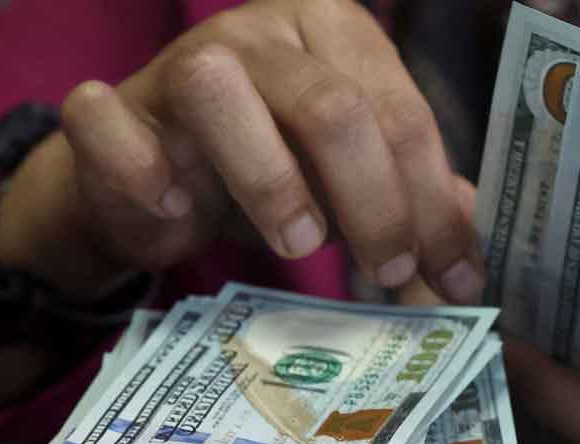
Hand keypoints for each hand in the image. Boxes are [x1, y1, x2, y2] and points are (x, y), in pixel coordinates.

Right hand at [0, 0, 481, 302]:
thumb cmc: (270, 166)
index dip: (432, 201)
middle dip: (373, 201)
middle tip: (389, 272)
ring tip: (299, 245)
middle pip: (330, 107)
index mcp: (334, 32)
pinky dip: (147, 174)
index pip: (401, 113)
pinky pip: (109, 122)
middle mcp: (261, 31)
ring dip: (269, 180)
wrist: (153, 172)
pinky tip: (180, 212)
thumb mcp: (351, 178)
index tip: (451, 276)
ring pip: (220, 91)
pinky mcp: (111, 108)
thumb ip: (409, 199)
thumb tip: (470, 256)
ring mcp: (179, 61)